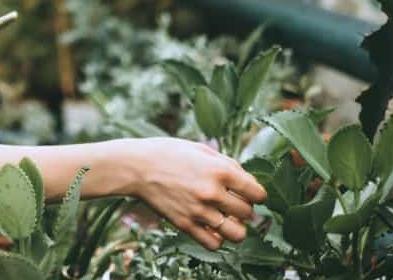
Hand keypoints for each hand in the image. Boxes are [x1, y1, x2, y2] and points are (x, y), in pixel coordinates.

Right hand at [121, 137, 266, 250]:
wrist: (135, 167)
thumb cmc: (167, 153)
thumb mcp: (200, 149)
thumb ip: (226, 163)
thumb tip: (247, 180)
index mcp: (219, 170)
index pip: (257, 193)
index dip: (256, 194)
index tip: (249, 193)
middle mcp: (212, 192)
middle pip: (248, 213)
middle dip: (245, 209)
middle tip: (234, 204)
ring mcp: (198, 211)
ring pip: (237, 233)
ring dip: (237, 228)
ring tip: (227, 220)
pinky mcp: (185, 224)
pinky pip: (214, 243)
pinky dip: (218, 239)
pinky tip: (211, 227)